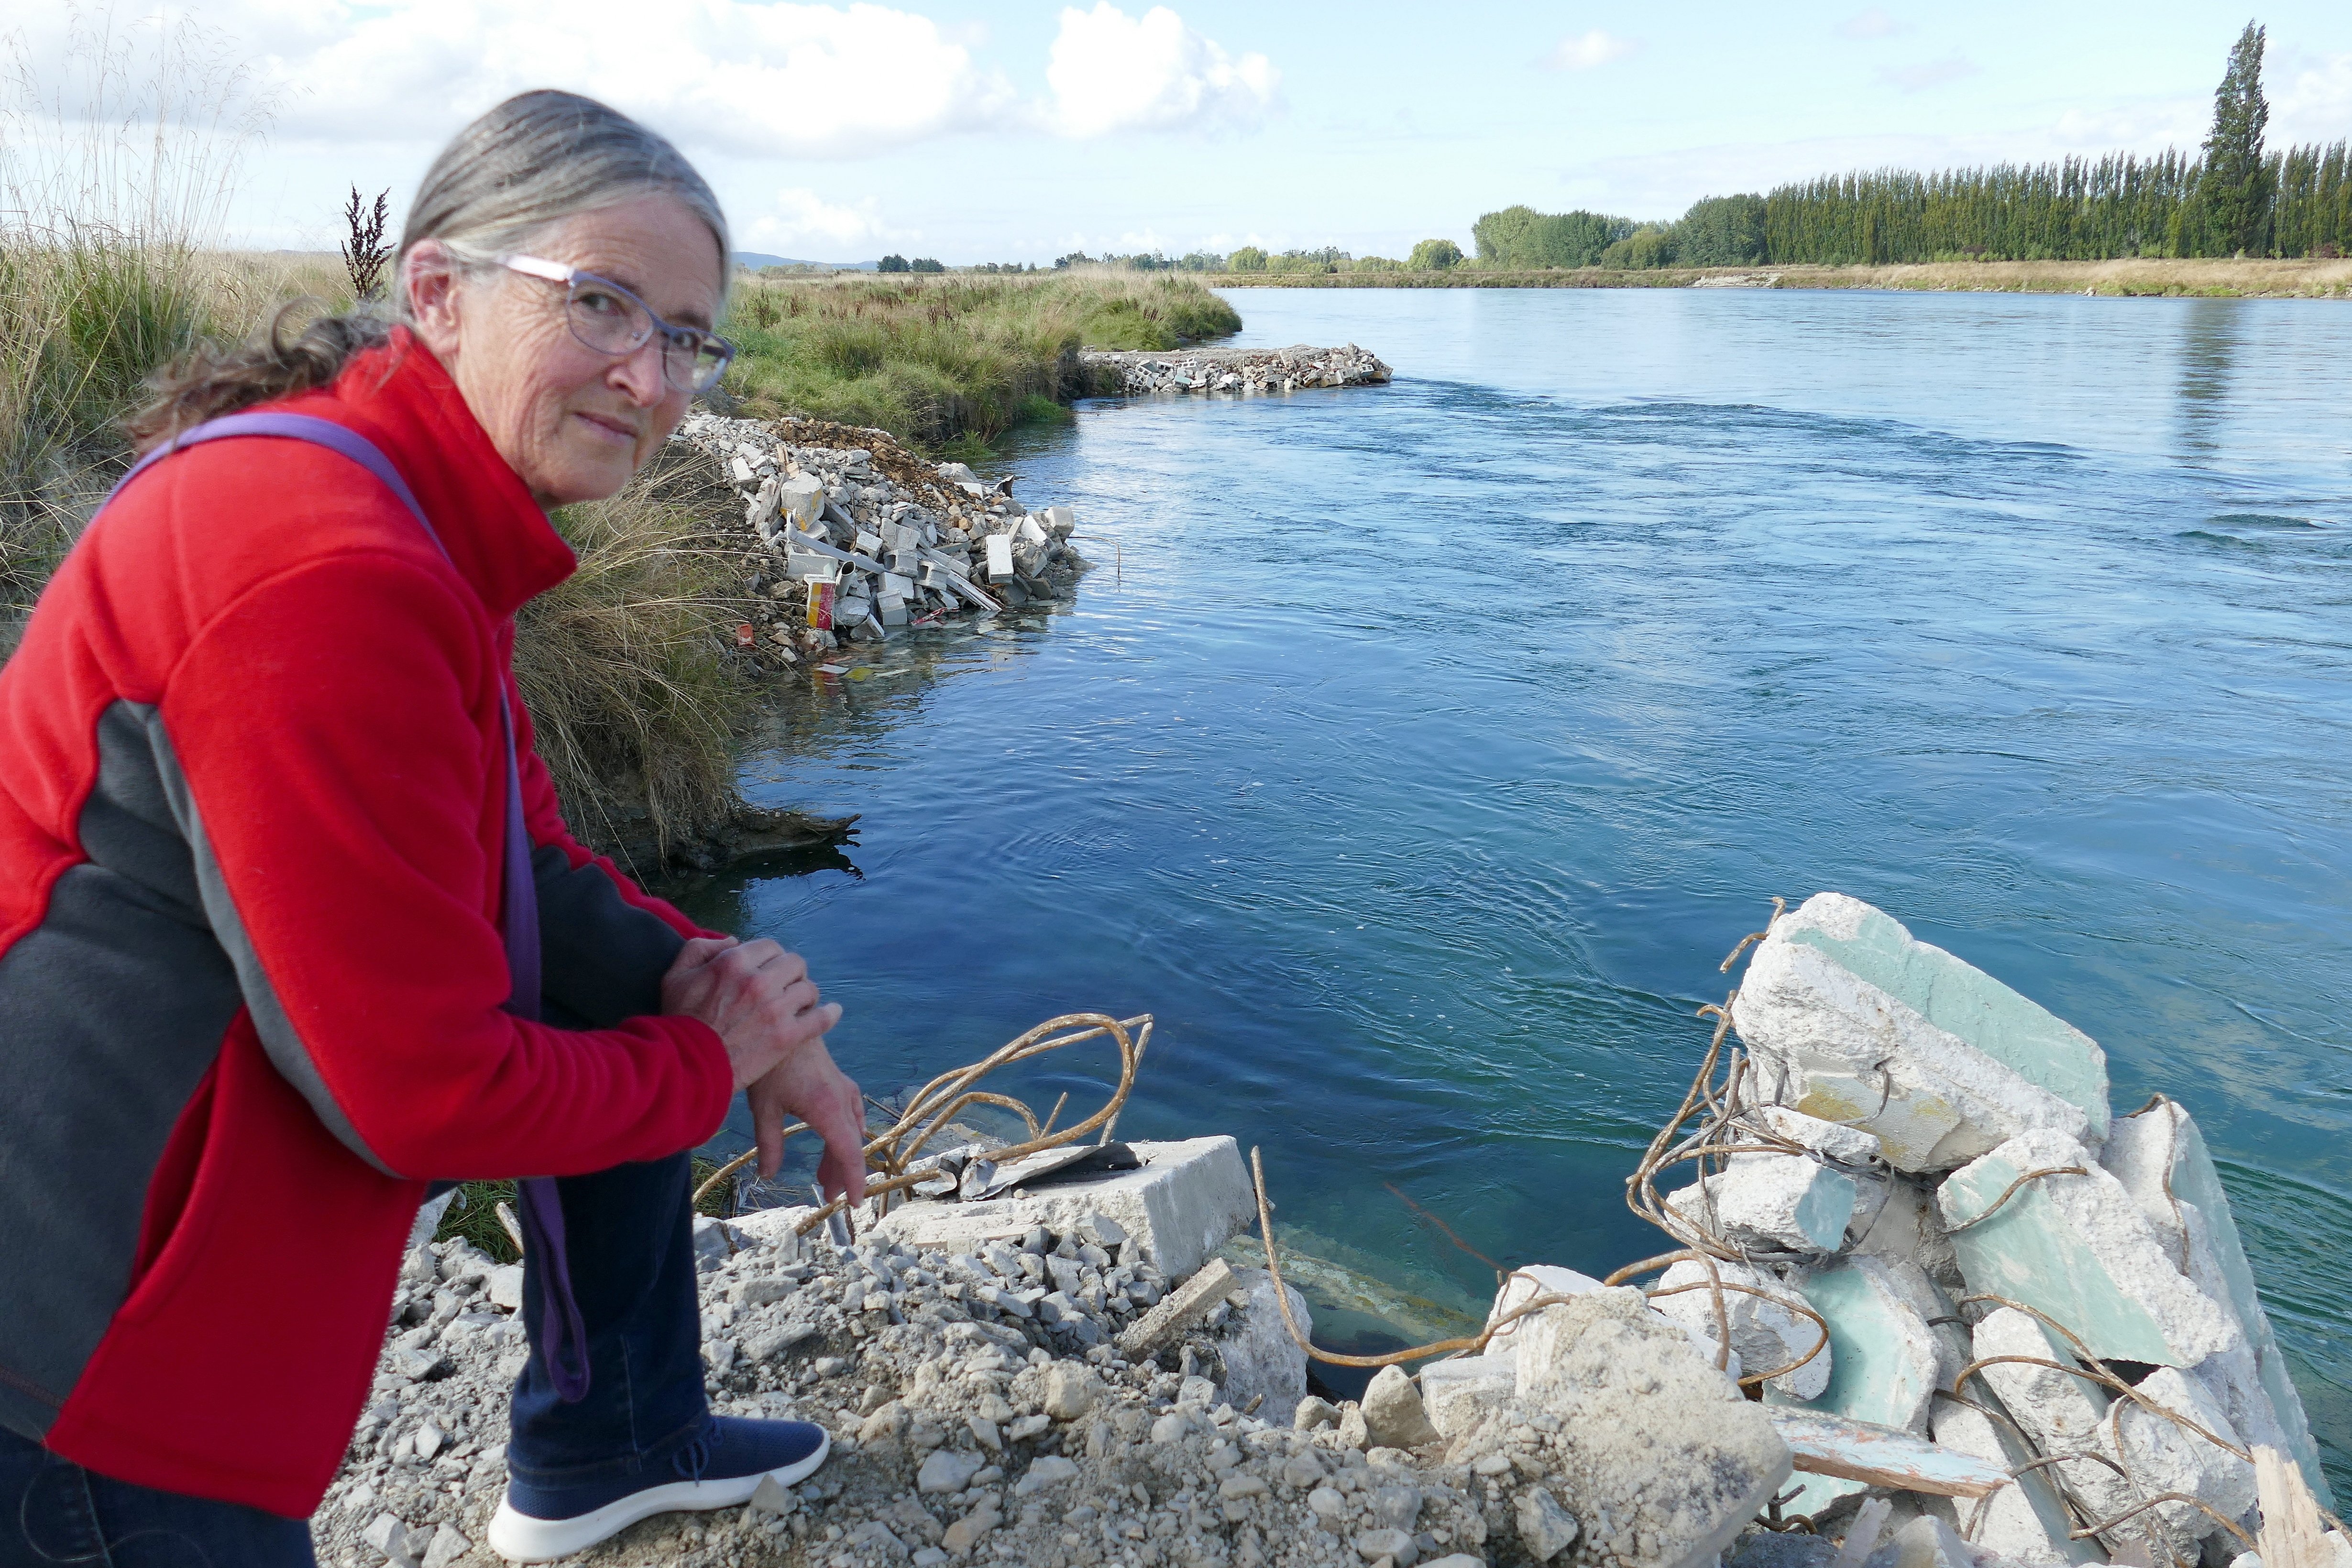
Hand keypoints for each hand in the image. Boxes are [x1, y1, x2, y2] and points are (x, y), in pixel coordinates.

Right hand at [660, 936, 840, 1090]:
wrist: (686, 1067)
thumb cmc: (679, 1021)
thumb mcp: (676, 976)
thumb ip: (701, 948)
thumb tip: (733, 942)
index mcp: (734, 962)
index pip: (770, 946)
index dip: (771, 957)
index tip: (769, 970)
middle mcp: (759, 980)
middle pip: (795, 963)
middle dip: (792, 973)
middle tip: (785, 987)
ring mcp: (776, 1009)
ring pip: (809, 989)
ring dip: (805, 994)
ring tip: (799, 1003)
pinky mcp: (787, 1036)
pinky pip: (820, 1018)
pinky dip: (829, 1014)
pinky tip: (832, 1012)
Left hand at [746, 1041, 866, 1203]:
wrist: (781, 1019)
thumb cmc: (770, 1063)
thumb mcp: (764, 1107)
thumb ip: (769, 1144)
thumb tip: (767, 1175)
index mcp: (827, 1109)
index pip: (849, 1153)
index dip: (854, 1180)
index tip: (854, 1202)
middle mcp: (842, 1099)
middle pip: (851, 1144)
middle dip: (843, 1172)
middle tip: (830, 1194)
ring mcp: (843, 1087)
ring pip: (852, 1128)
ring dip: (841, 1153)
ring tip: (825, 1175)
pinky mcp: (838, 1079)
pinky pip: (851, 1112)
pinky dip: (845, 1132)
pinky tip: (834, 1137)